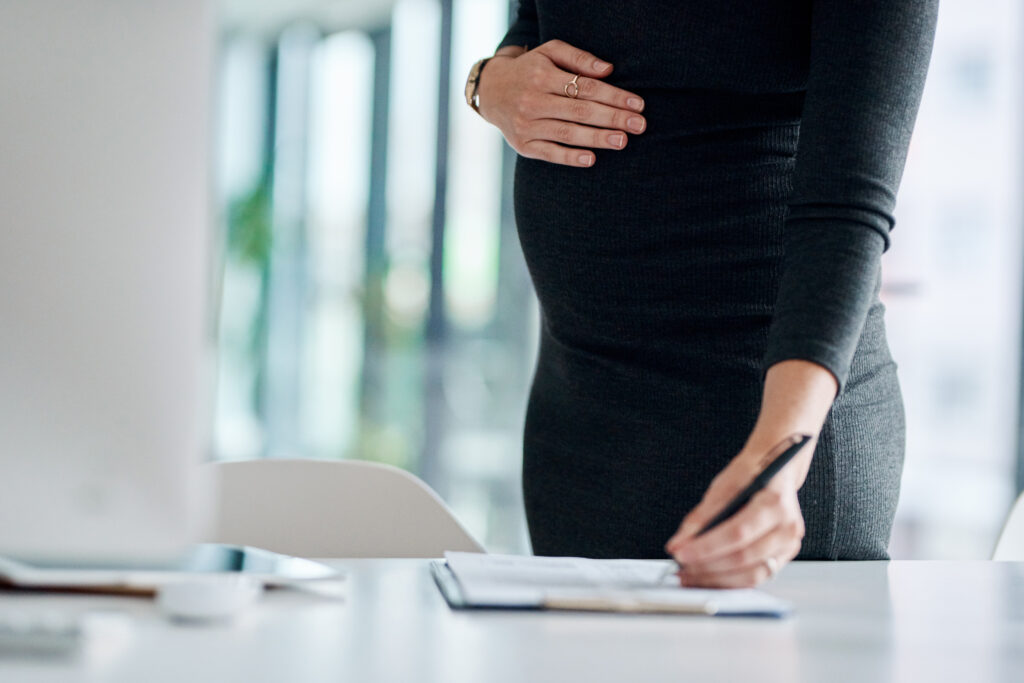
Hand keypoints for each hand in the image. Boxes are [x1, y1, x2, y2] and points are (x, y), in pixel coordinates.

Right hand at [476, 40, 646, 166]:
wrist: (492, 91)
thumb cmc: (530, 70)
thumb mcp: (550, 53)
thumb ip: (579, 58)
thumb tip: (608, 70)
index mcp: (542, 76)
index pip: (585, 87)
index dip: (613, 96)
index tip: (638, 104)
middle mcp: (532, 101)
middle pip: (580, 111)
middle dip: (612, 118)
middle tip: (639, 125)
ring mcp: (526, 125)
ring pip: (567, 133)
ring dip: (597, 138)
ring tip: (623, 141)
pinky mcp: (523, 145)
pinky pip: (550, 153)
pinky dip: (570, 157)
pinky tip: (592, 159)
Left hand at [663, 359, 837, 587]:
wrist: (786, 455)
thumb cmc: (752, 464)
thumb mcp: (724, 480)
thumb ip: (705, 512)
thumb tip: (682, 538)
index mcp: (774, 500)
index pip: (736, 532)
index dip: (705, 546)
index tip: (676, 551)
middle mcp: (788, 524)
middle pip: (743, 556)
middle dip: (707, 566)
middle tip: (677, 570)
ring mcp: (790, 540)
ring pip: (752, 571)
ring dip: (717, 578)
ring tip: (687, 578)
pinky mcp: (785, 551)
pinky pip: (759, 573)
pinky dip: (732, 580)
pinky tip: (708, 579)